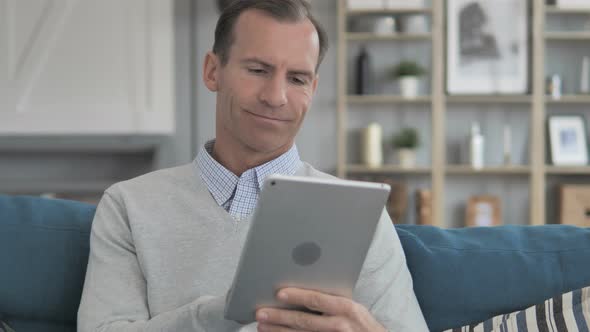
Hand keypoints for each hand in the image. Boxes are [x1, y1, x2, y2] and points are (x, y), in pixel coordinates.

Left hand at [255, 287, 385, 331]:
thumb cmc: (363, 326)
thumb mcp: (354, 309)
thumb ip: (332, 301)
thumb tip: (304, 293)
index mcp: (347, 309)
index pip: (317, 300)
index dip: (297, 296)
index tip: (279, 294)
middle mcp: (340, 325)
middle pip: (304, 321)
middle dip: (279, 317)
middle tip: (261, 313)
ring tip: (262, 327)